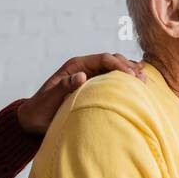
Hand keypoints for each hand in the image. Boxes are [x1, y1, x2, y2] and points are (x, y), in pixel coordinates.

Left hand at [15, 52, 145, 134]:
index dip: (119, 65)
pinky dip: (125, 82)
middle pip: (113, 60)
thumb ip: (64, 86)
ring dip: (129, 73)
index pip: (103, 58)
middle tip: (142, 80)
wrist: (34, 119)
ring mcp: (90, 77)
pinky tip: (137, 87)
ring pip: (115, 69)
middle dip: (128, 67)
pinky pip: (112, 80)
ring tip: (144, 82)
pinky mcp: (93, 87)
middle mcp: (85, 68)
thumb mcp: (50, 98)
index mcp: (76, 66)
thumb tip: (82, 76)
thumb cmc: (40, 109)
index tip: (131, 76)